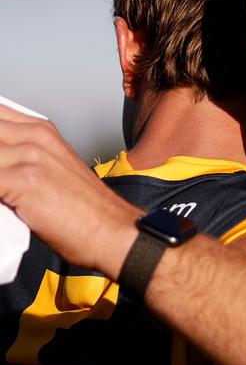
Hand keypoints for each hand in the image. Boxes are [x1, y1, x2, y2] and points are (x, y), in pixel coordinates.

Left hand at [0, 106, 136, 277]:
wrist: (116, 234)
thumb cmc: (87, 215)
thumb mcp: (52, 173)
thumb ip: (18, 161)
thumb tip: (2, 171)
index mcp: (40, 131)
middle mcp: (34, 136)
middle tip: (0, 178)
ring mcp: (28, 154)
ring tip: (1, 193)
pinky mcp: (23, 179)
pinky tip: (1, 204)